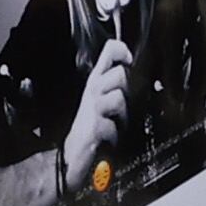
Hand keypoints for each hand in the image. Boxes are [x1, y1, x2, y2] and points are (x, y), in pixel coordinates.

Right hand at [60, 36, 132, 185]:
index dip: (121, 50)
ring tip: (116, 124)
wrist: (72, 155)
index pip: (109, 50)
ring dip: (123, 114)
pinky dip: (114, 133)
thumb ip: (116, 86)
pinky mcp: (93, 127)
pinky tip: (109, 138)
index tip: (128, 58)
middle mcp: (93, 90)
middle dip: (127, 90)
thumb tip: (134, 73)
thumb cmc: (91, 127)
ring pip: (118, 96)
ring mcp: (92, 108)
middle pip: (120, 73)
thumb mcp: (104, 101)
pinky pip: (112, 123)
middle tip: (120, 107)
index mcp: (97, 81)